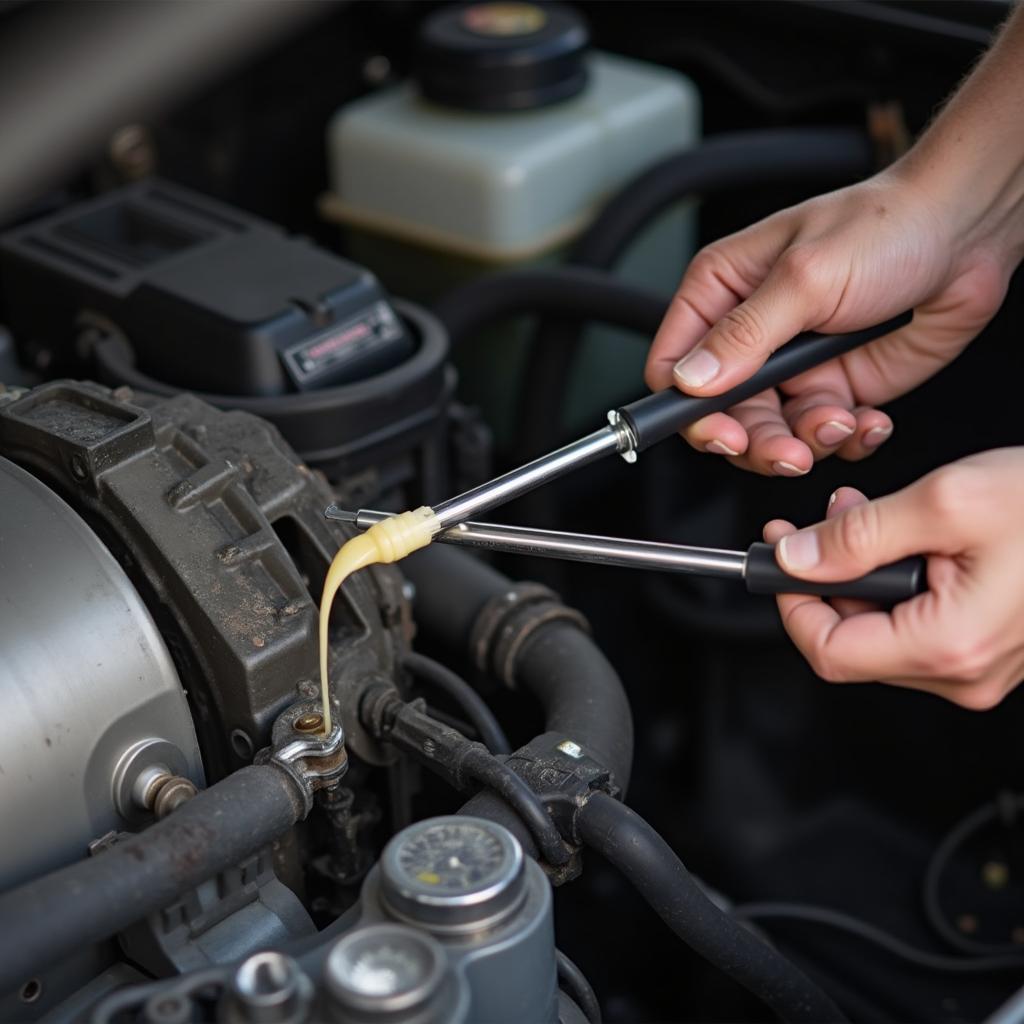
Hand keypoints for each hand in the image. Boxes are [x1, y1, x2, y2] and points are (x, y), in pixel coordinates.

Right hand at [645, 172, 1010, 475]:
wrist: (967, 231)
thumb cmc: (886, 226)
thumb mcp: (806, 277)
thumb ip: (746, 334)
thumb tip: (691, 378)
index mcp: (722, 292)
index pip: (674, 364)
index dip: (687, 407)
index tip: (721, 433)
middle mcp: (752, 334)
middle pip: (723, 414)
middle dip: (755, 440)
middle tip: (785, 452)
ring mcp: (794, 366)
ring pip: (771, 434)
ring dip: (804, 442)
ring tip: (838, 424)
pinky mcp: (836, 387)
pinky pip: (822, 435)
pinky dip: (846, 439)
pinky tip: (867, 420)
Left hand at [762, 448, 1023, 708]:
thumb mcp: (946, 502)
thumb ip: (858, 536)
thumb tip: (797, 558)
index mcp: (948, 644)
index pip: (828, 650)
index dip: (789, 602)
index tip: (776, 557)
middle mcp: (965, 671)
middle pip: (851, 641)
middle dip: (825, 577)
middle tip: (820, 522)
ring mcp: (981, 664)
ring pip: (882, 629)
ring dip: (860, 572)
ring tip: (869, 515)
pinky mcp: (990, 646)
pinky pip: (918, 623)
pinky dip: (897, 579)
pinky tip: (906, 536)